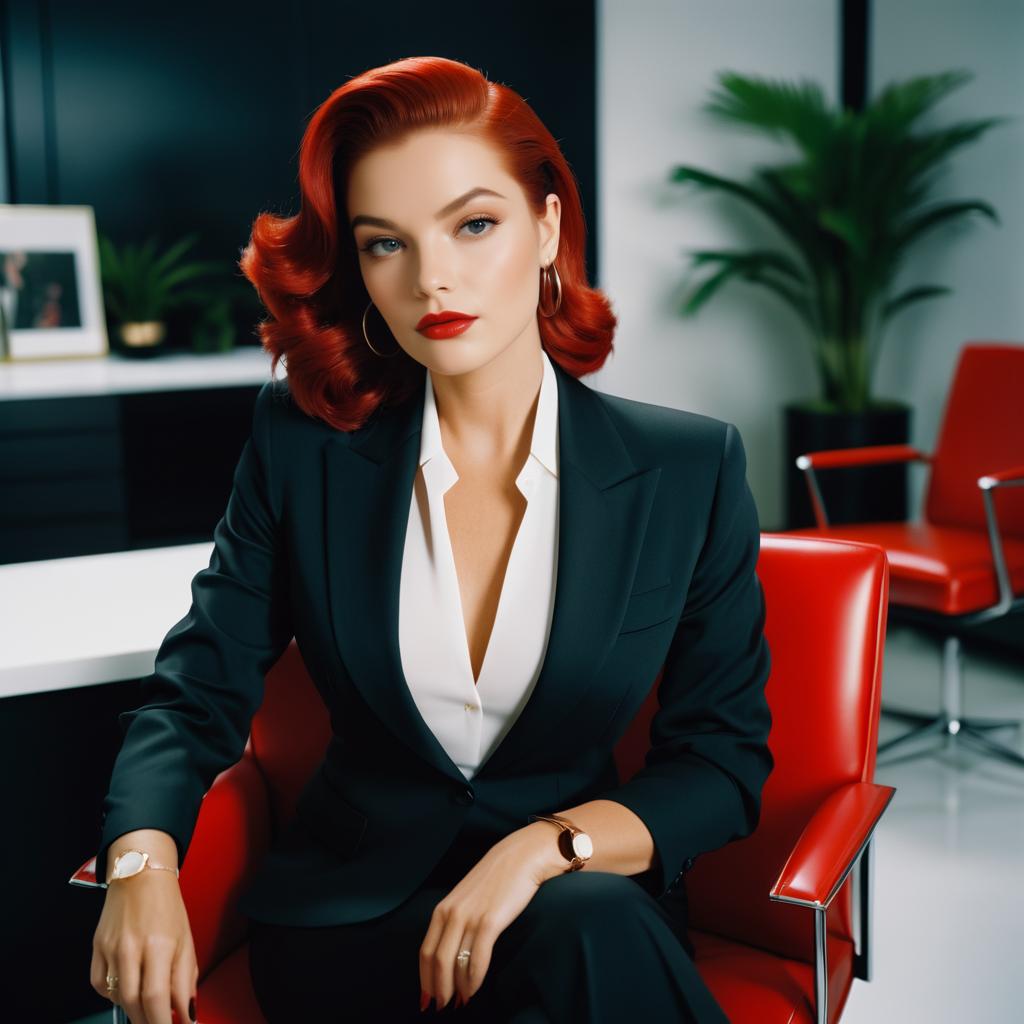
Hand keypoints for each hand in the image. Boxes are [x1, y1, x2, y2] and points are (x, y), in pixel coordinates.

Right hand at [91, 871, 197, 1023]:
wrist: (140, 874)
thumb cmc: (166, 906)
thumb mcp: (186, 940)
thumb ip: (186, 979)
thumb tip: (187, 1013)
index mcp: (160, 944)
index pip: (156, 998)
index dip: (162, 1023)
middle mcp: (132, 948)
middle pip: (134, 1003)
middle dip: (148, 1021)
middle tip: (159, 1023)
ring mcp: (110, 949)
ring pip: (117, 998)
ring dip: (133, 1010)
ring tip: (147, 1008)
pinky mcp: (96, 948)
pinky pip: (99, 986)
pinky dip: (113, 995)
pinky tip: (127, 989)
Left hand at [419, 827, 560, 1010]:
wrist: (522, 856)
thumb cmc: (497, 879)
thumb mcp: (468, 897)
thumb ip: (457, 920)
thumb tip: (454, 952)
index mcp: (443, 909)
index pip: (425, 951)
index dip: (424, 978)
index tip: (426, 997)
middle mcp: (451, 913)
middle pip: (436, 962)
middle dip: (437, 989)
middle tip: (442, 1007)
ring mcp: (470, 917)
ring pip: (453, 964)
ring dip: (456, 989)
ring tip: (461, 1003)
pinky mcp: (490, 921)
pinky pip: (477, 959)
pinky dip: (474, 980)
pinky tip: (475, 990)